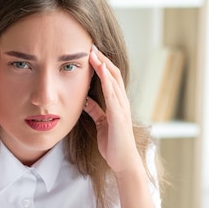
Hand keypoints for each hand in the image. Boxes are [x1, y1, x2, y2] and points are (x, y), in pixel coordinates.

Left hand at [84, 46, 140, 175]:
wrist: (122, 161)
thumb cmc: (113, 144)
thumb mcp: (101, 123)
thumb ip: (95, 110)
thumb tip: (86, 99)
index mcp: (117, 104)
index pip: (109, 79)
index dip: (101, 65)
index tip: (90, 53)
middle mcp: (121, 102)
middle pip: (113, 75)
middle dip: (102, 60)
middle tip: (91, 45)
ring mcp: (122, 108)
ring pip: (113, 81)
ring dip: (104, 65)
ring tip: (94, 52)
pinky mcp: (119, 116)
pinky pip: (112, 94)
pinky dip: (106, 81)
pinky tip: (100, 70)